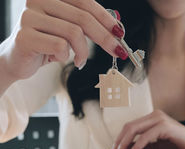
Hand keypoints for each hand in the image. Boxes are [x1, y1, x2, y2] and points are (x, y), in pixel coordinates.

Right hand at [0, 0, 126, 85]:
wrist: (18, 59)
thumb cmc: (48, 43)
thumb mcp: (70, 30)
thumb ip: (89, 23)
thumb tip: (117, 26)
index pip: (85, 2)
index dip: (106, 18)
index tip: (120, 33)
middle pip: (83, 18)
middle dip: (105, 37)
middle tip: (117, 52)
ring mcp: (29, 16)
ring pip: (74, 33)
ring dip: (83, 51)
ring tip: (80, 60)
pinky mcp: (25, 36)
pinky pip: (60, 46)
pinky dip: (67, 56)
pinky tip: (61, 59)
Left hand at [110, 110, 184, 148]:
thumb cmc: (181, 147)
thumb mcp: (157, 147)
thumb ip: (143, 146)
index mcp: (152, 119)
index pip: (130, 127)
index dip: (119, 140)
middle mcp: (155, 116)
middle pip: (129, 127)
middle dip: (118, 142)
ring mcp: (160, 119)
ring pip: (134, 129)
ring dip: (124, 144)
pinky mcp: (165, 126)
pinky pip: (146, 136)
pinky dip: (137, 146)